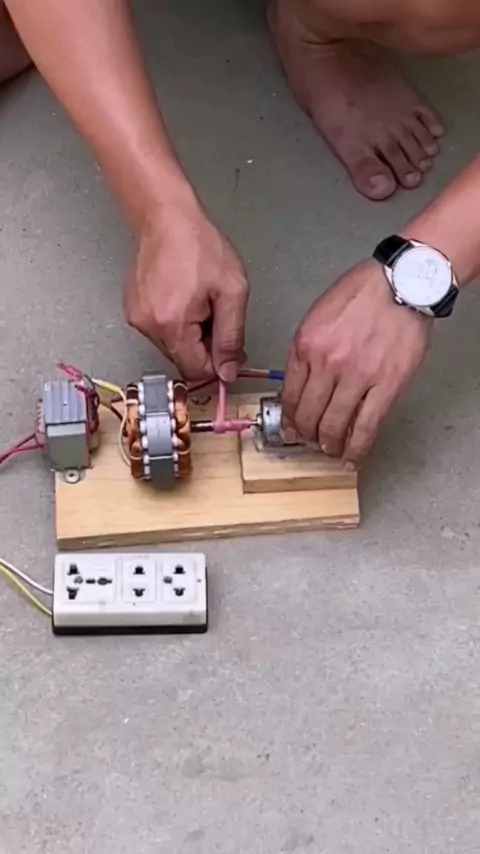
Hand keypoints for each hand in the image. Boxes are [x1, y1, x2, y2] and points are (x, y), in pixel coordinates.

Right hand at [124, 201, 248, 380]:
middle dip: (204, 346)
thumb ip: (231, 337)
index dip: (218, 364)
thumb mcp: (232, 292)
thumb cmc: (198, 246)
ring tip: (198, 300)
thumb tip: (227, 372)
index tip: (230, 350)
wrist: (167, 218)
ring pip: (173, 347)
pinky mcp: (134, 310)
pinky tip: (184, 297)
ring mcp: (137, 318)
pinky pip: (161, 331)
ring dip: (191, 334)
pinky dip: (177, 323)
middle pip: (183, 360)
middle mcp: (148, 326)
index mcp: (172, 325)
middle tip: (216, 313)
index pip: (196, 371)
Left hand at [282, 260, 432, 468]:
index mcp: (306, 345)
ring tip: (329, 450)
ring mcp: (357, 376)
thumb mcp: (318, 315)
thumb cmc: (363, 293)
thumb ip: (307, 349)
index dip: (288, 418)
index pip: (289, 394)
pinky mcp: (386, 386)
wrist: (402, 282)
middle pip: (307, 414)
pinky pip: (367, 426)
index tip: (289, 428)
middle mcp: (327, 363)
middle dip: (305, 435)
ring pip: (333, 425)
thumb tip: (300, 383)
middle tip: (308, 442)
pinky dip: (357, 448)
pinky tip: (351, 457)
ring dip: (328, 444)